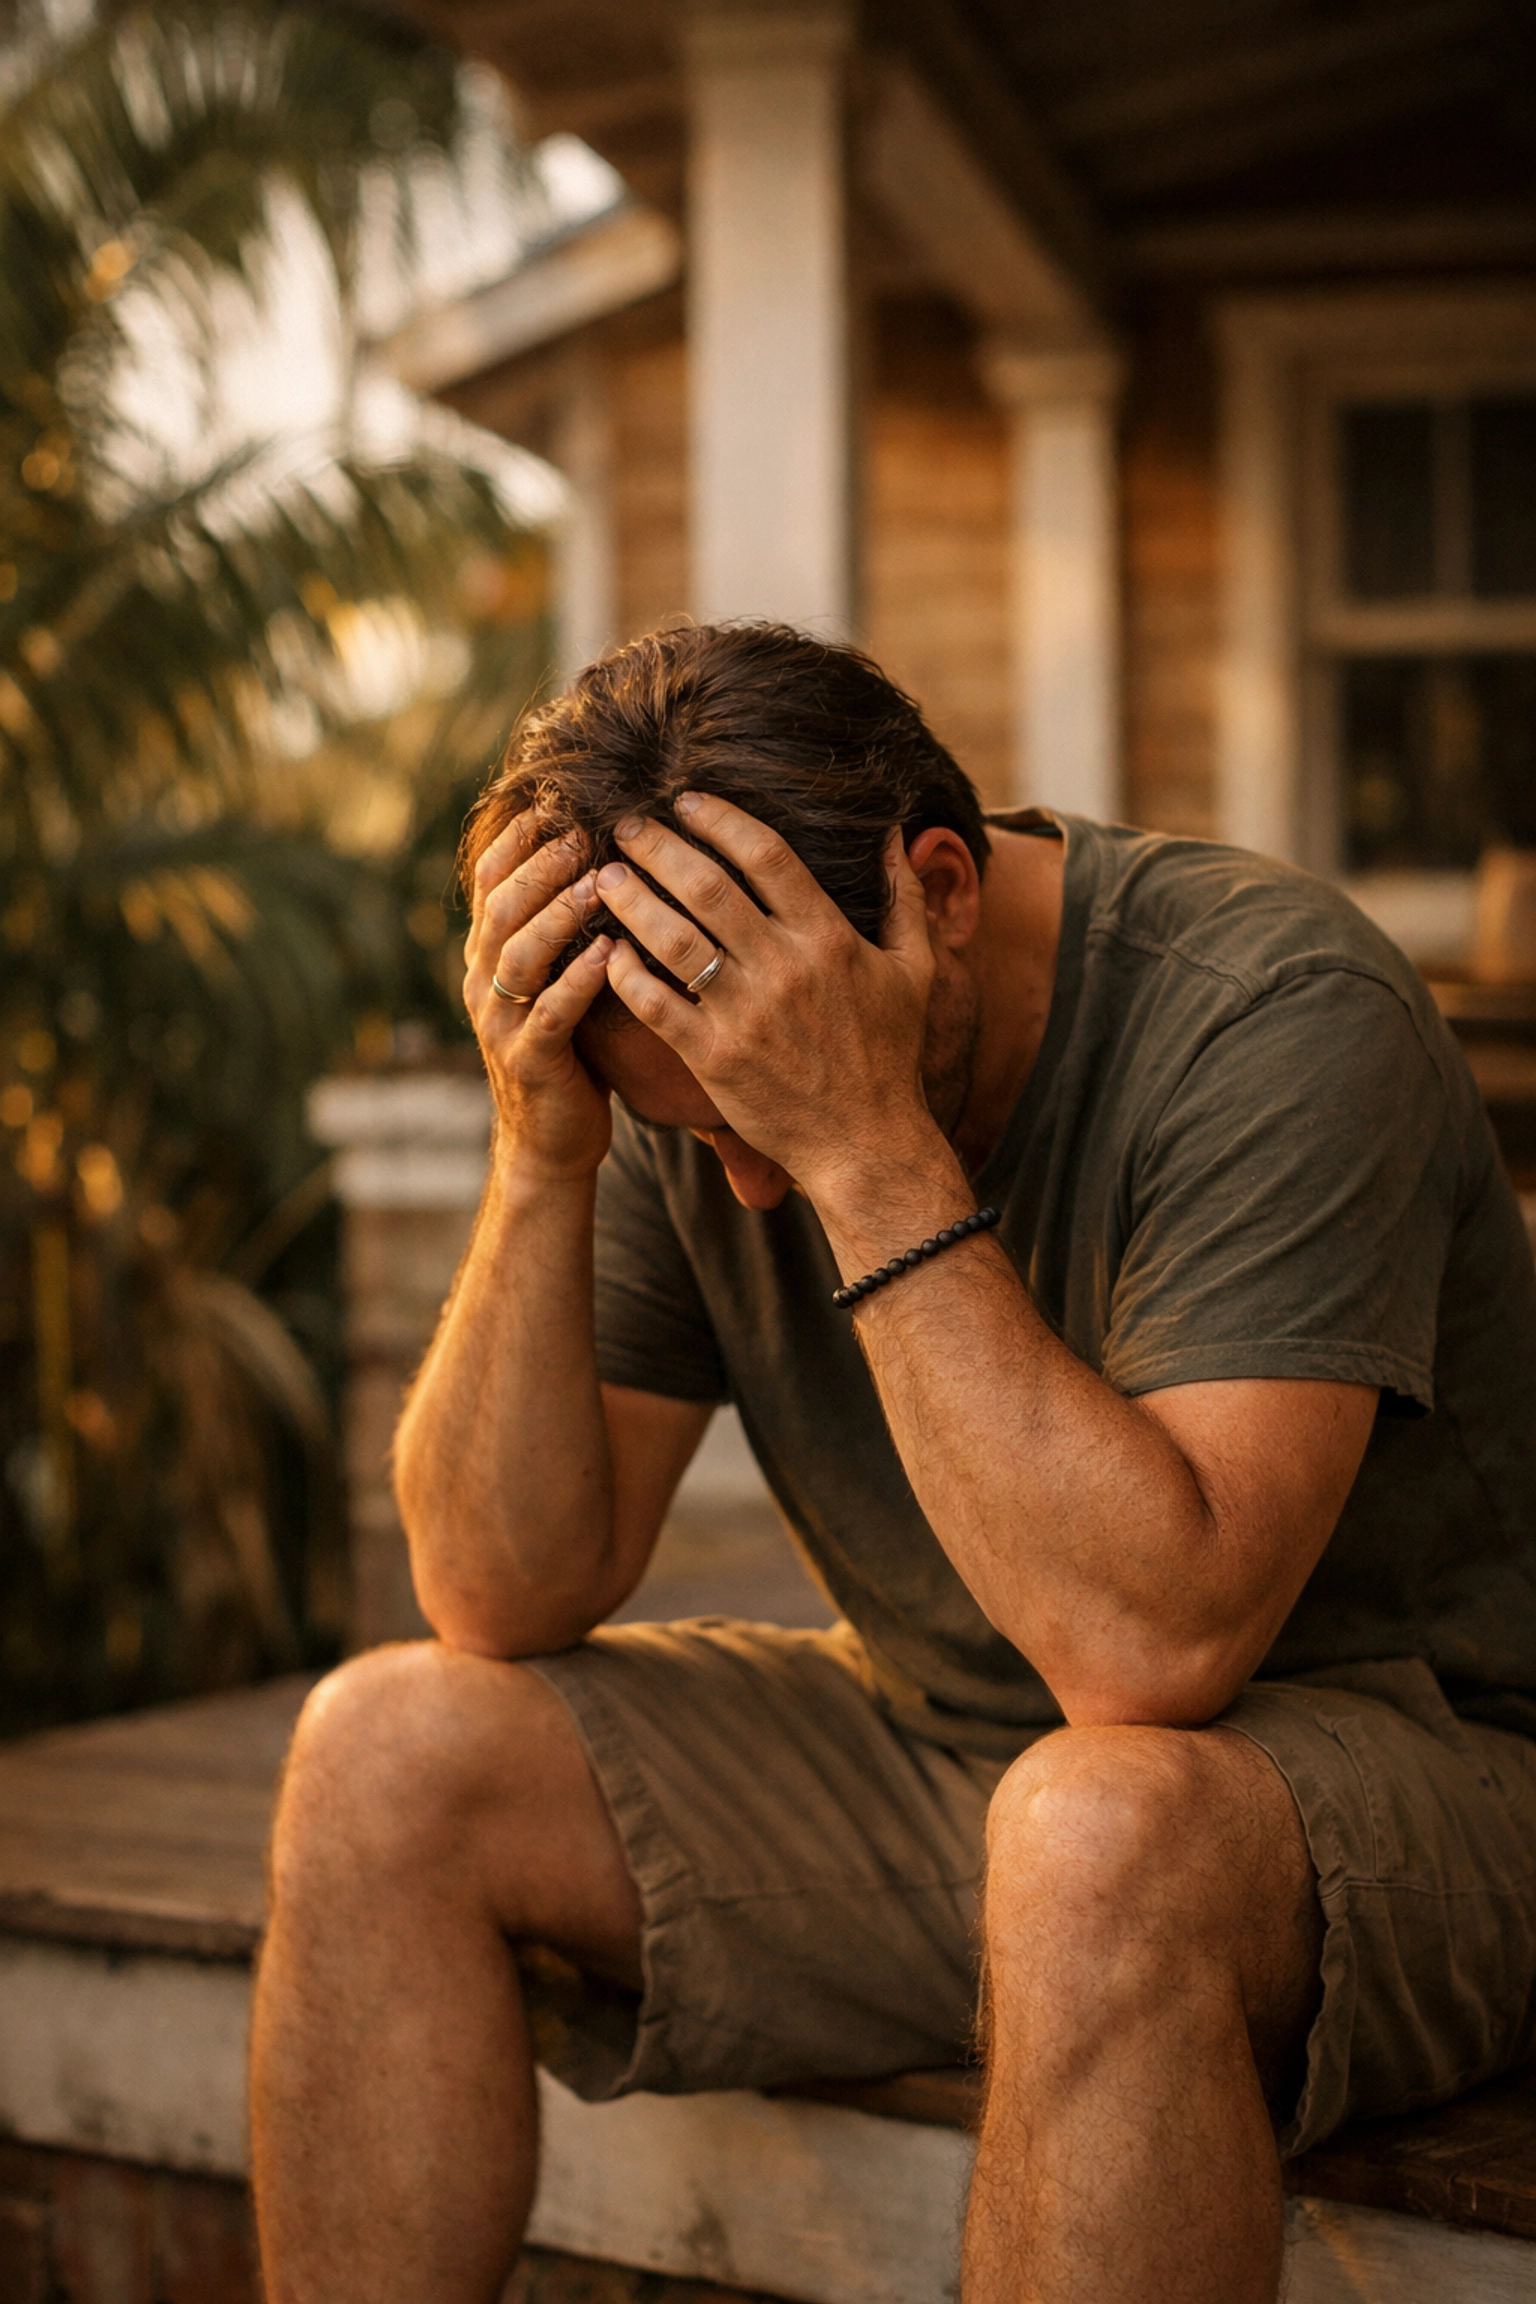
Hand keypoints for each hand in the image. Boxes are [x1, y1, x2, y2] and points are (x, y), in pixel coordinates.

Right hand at [463, 812, 614, 1181]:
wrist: (550, 1140)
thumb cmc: (568, 1049)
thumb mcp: (556, 980)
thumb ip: (561, 929)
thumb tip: (600, 855)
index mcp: (488, 956)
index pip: (490, 882)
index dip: (518, 840)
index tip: (556, 801)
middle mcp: (483, 982)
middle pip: (501, 907)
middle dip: (540, 865)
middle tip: (582, 829)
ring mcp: (500, 1022)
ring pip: (520, 954)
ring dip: (558, 913)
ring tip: (598, 881)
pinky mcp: (529, 1060)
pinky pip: (551, 1012)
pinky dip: (579, 978)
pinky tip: (611, 952)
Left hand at [595, 794, 939, 1200]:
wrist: (867, 1143)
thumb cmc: (888, 1055)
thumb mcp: (914, 971)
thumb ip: (906, 899)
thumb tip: (900, 835)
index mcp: (829, 939)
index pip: (767, 855)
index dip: (721, 819)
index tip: (686, 800)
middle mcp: (785, 968)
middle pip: (708, 886)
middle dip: (660, 847)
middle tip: (628, 825)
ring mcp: (745, 1014)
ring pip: (674, 939)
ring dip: (632, 900)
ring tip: (605, 875)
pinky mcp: (713, 1058)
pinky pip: (656, 1005)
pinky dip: (625, 974)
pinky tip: (605, 951)